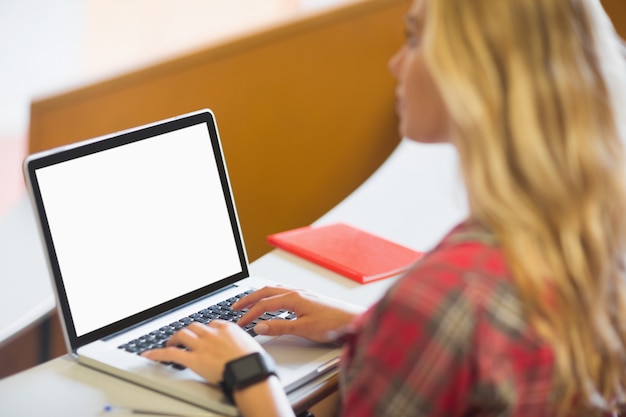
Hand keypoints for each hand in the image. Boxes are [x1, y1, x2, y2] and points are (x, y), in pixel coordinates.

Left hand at [141, 320, 260, 384]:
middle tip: (185, 338)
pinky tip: (150, 355)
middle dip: (189, 331)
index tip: (206, 335)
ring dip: (175, 338)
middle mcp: (213, 334)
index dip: (207, 330)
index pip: (213, 324)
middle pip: (195, 327)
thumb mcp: (252, 347)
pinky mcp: (193, 360)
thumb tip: (246, 350)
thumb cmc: (254, 363)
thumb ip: (244, 345)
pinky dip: (158, 354)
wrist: (250, 372)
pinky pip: (171, 354)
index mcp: (228, 329)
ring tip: (171, 343)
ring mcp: (202, 346)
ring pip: (182, 335)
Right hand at [233, 286, 363, 342]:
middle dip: (249, 299)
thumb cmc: (334, 324)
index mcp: (294, 298)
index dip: (249, 314)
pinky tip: (273, 305)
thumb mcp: (304, 328)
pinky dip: (272, 297)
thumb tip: (260, 327)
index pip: (264, 304)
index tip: (239, 323)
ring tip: (249, 304)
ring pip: (275, 291)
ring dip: (260, 297)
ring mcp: (303, 295)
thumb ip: (280, 327)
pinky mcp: (308, 299)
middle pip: (266, 292)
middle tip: (235, 307)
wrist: (354, 320)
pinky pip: (284, 294)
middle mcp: (297, 292)